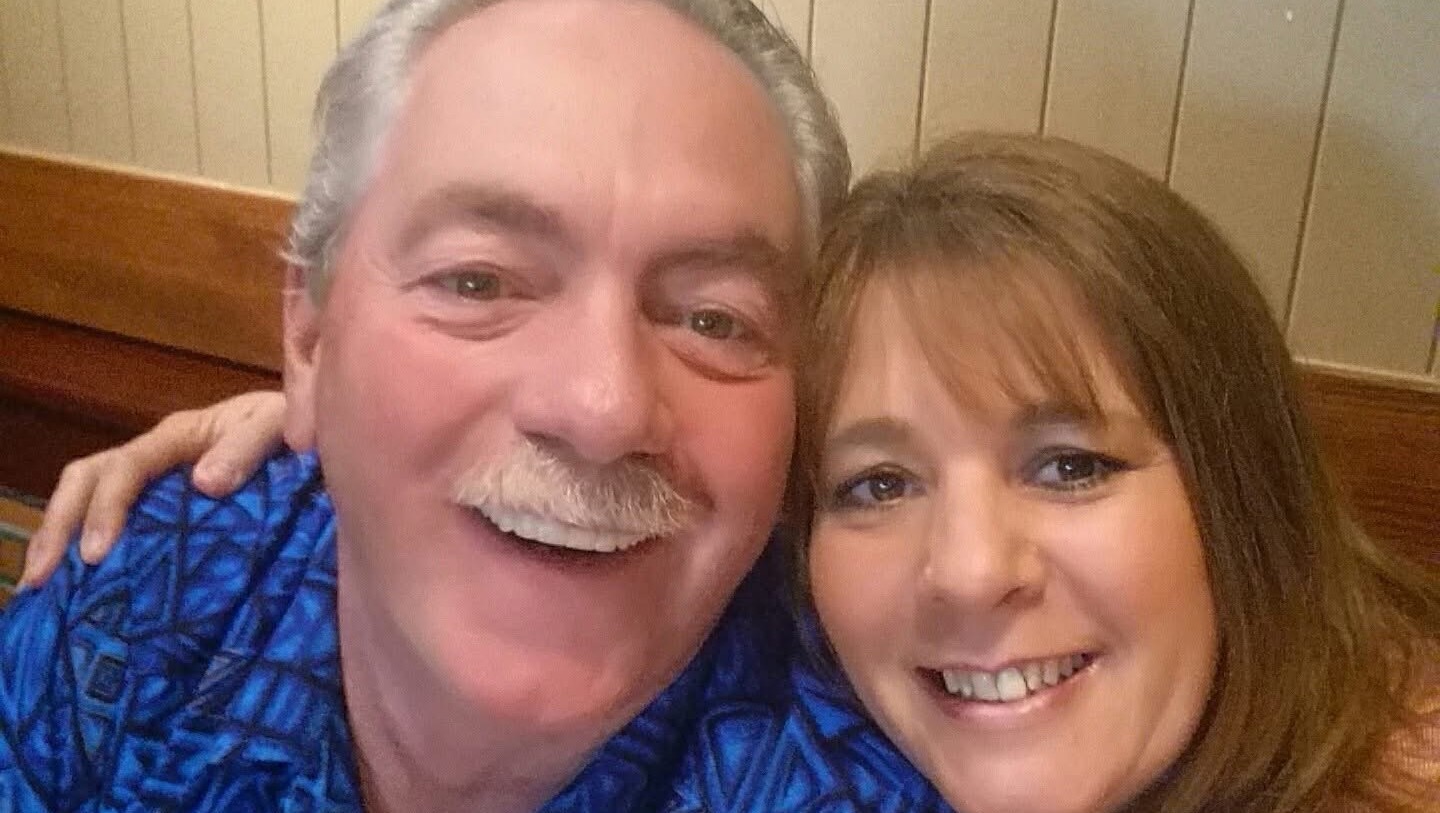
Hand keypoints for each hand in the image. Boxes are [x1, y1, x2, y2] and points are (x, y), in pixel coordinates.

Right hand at [20, 390, 286, 587]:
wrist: (321, 433)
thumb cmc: (298, 431)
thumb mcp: (280, 427)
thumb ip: (248, 448)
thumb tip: (204, 483)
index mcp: (183, 435)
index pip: (127, 467)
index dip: (105, 508)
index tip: (94, 555)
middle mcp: (159, 454)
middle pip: (88, 478)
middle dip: (58, 525)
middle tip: (41, 580)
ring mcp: (159, 478)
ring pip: (89, 495)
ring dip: (60, 536)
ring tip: (41, 588)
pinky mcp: (168, 504)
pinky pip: (117, 518)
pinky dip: (89, 545)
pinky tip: (79, 586)